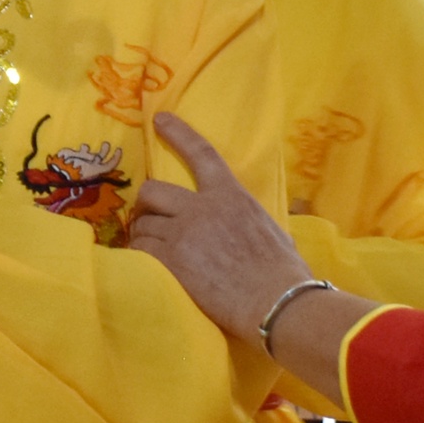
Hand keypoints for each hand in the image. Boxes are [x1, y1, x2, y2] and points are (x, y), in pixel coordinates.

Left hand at [127, 113, 317, 339]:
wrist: (277, 302)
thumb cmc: (284, 273)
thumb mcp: (275, 231)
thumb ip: (256, 220)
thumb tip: (278, 220)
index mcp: (231, 196)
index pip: (202, 155)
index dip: (179, 135)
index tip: (160, 120)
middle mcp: (203, 208)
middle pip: (153, 192)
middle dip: (145, 206)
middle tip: (147, 221)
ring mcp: (184, 234)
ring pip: (142, 225)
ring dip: (142, 237)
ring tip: (150, 251)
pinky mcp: (171, 261)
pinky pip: (140, 251)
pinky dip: (139, 258)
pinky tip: (145, 267)